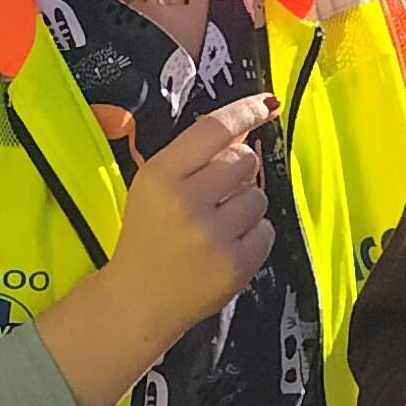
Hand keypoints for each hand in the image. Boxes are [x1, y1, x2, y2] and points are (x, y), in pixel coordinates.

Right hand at [113, 92, 278, 338]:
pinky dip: (253, 236)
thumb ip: (195, 156)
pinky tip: (226, 246)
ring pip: (259, 196)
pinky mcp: (236, 265)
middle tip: (216, 193)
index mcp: (161, 175)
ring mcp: (214, 236)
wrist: (138, 299)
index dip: (245, 111)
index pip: (214, 129)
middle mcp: (187, 202)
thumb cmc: (148, 235)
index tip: (267, 105)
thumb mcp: (154, 185)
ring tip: (217, 225)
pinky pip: (266, 230)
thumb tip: (245, 128)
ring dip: (245, 206)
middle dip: (239, 172)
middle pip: (244, 160)